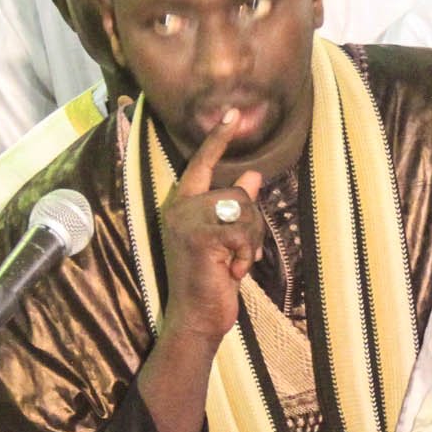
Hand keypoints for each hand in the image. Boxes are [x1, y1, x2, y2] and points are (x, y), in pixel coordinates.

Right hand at [156, 114, 268, 346]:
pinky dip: (247, 254)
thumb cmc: (211, 281)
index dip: (217, 139)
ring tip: (235, 263)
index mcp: (182, 205)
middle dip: (252, 225)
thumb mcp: (227, 241)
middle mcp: (179, 208)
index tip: (232, 113)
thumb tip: (252, 177)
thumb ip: (236, 209)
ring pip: (243, 209)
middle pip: (237, 194)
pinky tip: (232, 272)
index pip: (201, 163)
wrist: (195, 318)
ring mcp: (187, 221)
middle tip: (241, 254)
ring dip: (251, 241)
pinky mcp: (199, 235)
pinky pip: (242, 229)